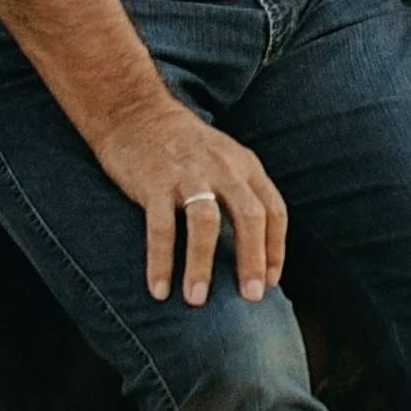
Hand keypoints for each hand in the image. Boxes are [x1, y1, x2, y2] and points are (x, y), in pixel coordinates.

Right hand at [84, 98, 285, 308]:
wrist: (134, 110)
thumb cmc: (182, 145)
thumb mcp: (224, 159)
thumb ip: (240, 193)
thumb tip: (253, 248)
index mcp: (245, 165)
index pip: (273, 210)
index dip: (275, 249)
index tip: (270, 282)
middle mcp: (223, 168)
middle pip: (249, 217)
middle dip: (252, 260)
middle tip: (251, 298)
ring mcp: (188, 174)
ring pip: (204, 224)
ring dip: (201, 265)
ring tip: (196, 301)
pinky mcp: (153, 182)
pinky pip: (160, 227)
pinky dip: (160, 261)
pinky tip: (158, 290)